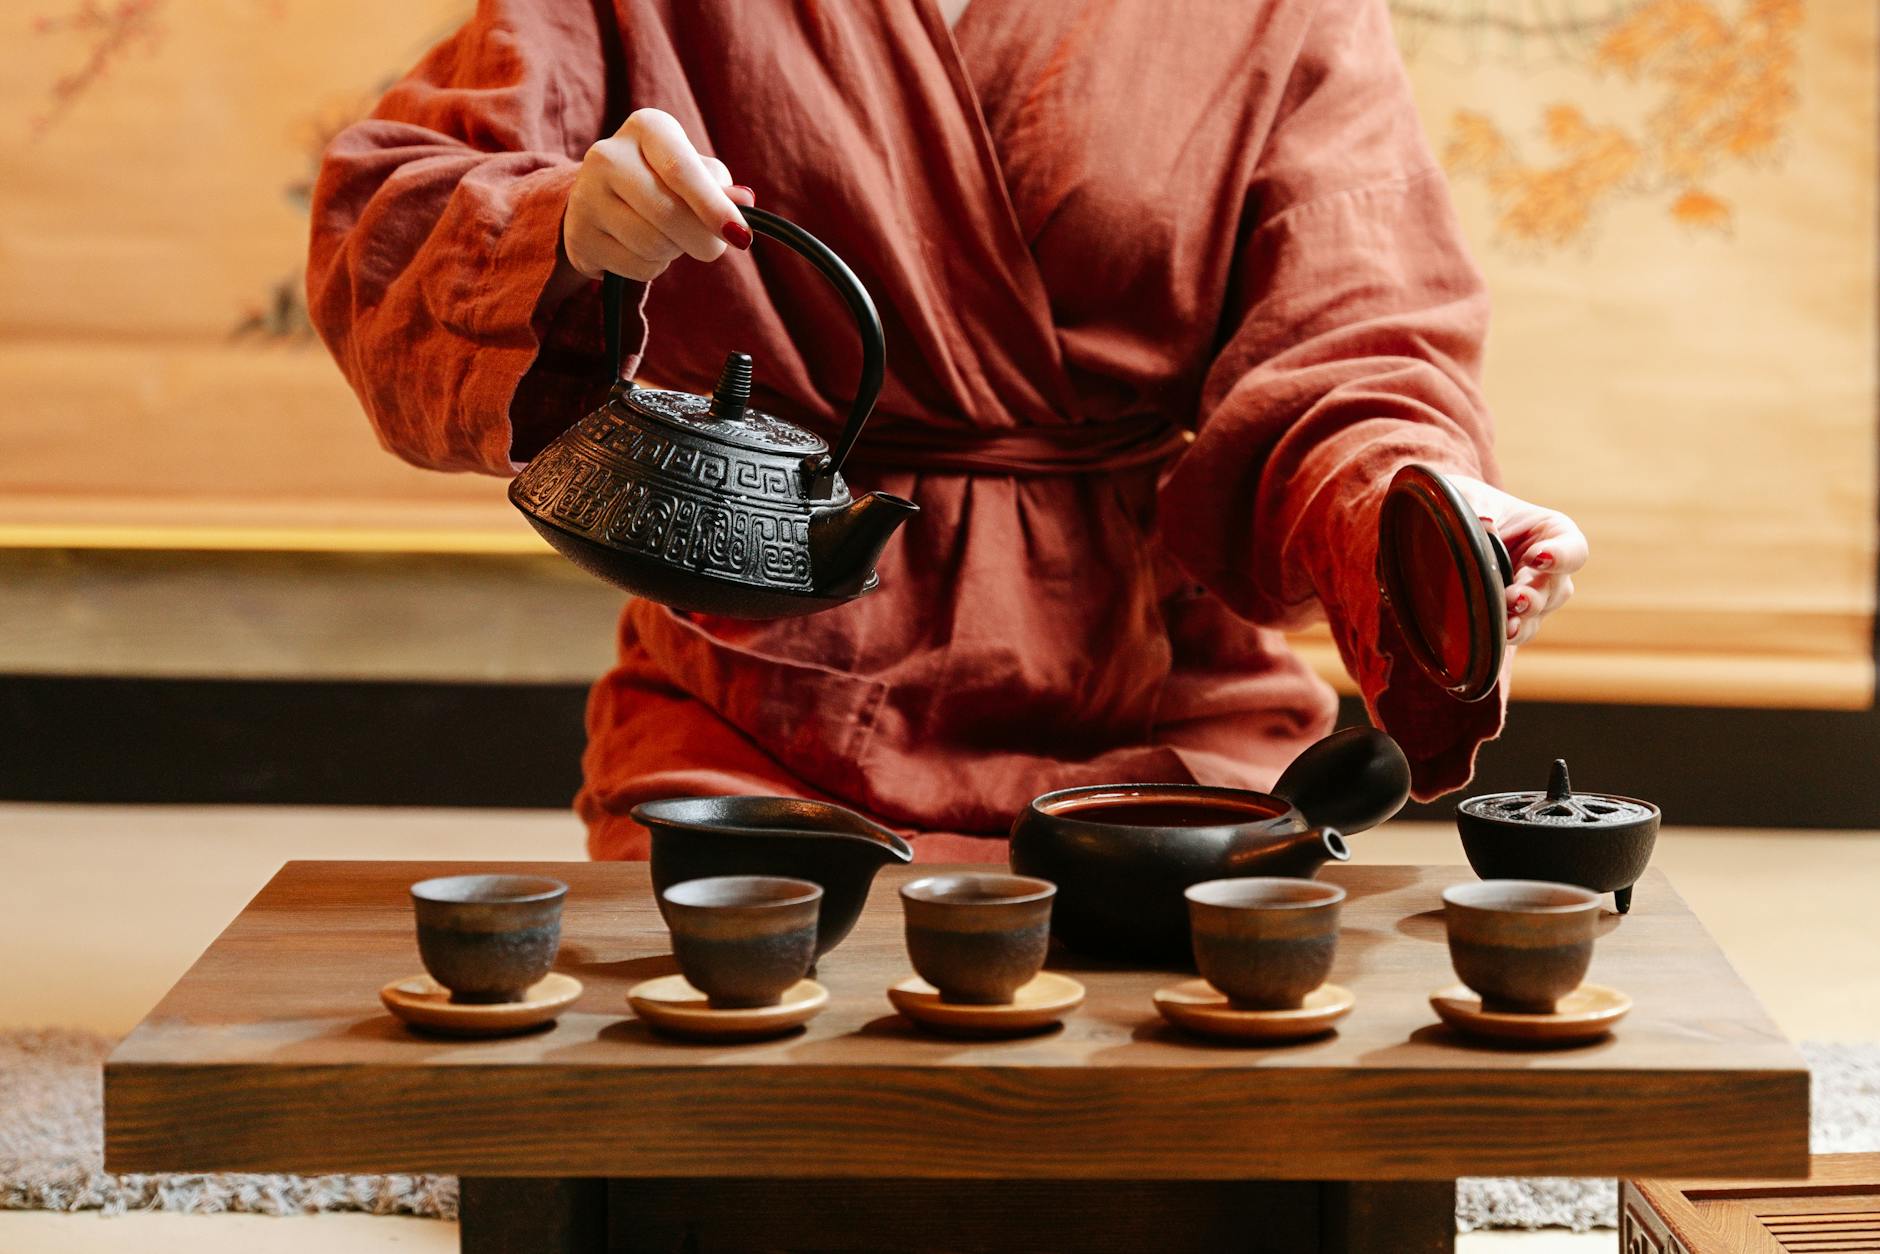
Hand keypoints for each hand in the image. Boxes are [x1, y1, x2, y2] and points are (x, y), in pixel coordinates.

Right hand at [558, 108, 755, 286]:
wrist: (602, 199)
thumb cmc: (662, 180)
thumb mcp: (694, 172)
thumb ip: (719, 186)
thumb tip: (744, 200)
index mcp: (646, 127)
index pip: (681, 169)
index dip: (713, 207)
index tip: (740, 236)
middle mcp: (607, 154)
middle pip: (668, 214)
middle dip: (702, 240)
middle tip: (713, 247)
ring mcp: (586, 196)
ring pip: (653, 245)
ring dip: (673, 252)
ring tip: (666, 236)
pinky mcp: (579, 236)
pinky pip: (636, 268)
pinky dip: (652, 268)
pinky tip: (642, 249)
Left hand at [1448, 475, 1587, 647]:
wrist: (1447, 529)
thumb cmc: (1469, 505)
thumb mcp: (1471, 498)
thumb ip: (1479, 508)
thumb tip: (1485, 525)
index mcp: (1553, 533)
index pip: (1573, 550)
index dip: (1561, 557)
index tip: (1538, 556)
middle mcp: (1550, 569)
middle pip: (1556, 589)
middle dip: (1535, 596)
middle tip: (1515, 597)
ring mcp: (1532, 595)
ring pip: (1537, 615)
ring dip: (1523, 621)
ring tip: (1507, 625)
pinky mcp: (1510, 615)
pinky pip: (1516, 631)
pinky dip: (1508, 636)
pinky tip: (1497, 639)